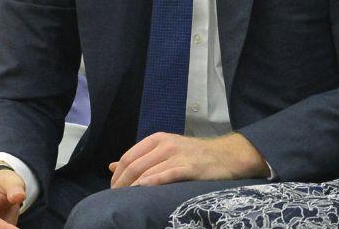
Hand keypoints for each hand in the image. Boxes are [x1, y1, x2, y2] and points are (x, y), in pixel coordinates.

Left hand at [108, 132, 265, 187]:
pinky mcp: (189, 167)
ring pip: (146, 170)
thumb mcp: (164, 150)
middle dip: (121, 183)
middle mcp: (165, 145)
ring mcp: (177, 155)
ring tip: (126, 200)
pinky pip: (166, 175)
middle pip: (134, 165)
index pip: (128, 156)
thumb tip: (111, 166)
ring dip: (132, 187)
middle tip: (116, 198)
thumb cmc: (194, 155)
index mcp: (156, 139)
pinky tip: (143, 190)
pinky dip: (152, 182)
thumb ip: (140, 157)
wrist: (226, 156)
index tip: (113, 189)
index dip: (117, 174)